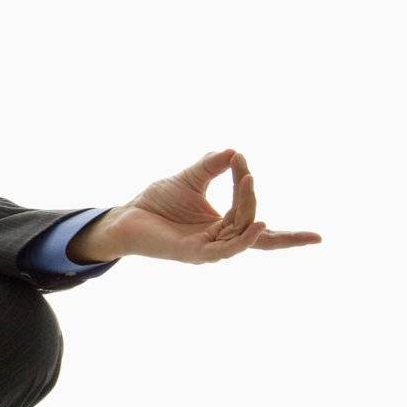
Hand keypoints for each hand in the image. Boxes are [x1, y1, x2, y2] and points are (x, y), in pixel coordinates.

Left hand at [76, 148, 321, 264]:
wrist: (126, 217)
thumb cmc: (157, 202)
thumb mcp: (190, 179)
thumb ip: (213, 166)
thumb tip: (236, 151)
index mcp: (223, 226)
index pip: (257, 223)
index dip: (270, 213)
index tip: (279, 198)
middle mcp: (220, 241)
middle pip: (250, 221)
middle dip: (249, 195)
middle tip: (245, 171)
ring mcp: (210, 250)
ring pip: (240, 230)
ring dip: (246, 206)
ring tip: (248, 181)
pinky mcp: (195, 254)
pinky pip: (228, 249)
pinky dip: (245, 239)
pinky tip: (259, 224)